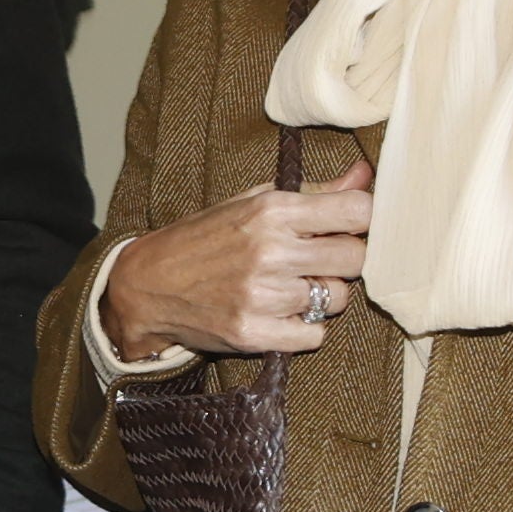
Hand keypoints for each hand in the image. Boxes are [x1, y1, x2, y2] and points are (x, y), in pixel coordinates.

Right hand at [99, 160, 375, 359]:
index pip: (357, 211)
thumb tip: (364, 175)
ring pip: (338, 299)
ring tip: (292, 287)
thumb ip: (314, 193)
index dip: (362, 220)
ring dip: (323, 295)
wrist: (148, 285)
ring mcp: (263, 296)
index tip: (350, 226)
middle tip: (320, 261)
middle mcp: (270, 251)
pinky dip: (305, 328)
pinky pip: (315, 336)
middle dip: (346, 259)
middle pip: (356, 258)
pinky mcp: (254, 334)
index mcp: (272, 210)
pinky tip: (281, 314)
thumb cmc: (204, 239)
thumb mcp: (252, 202)